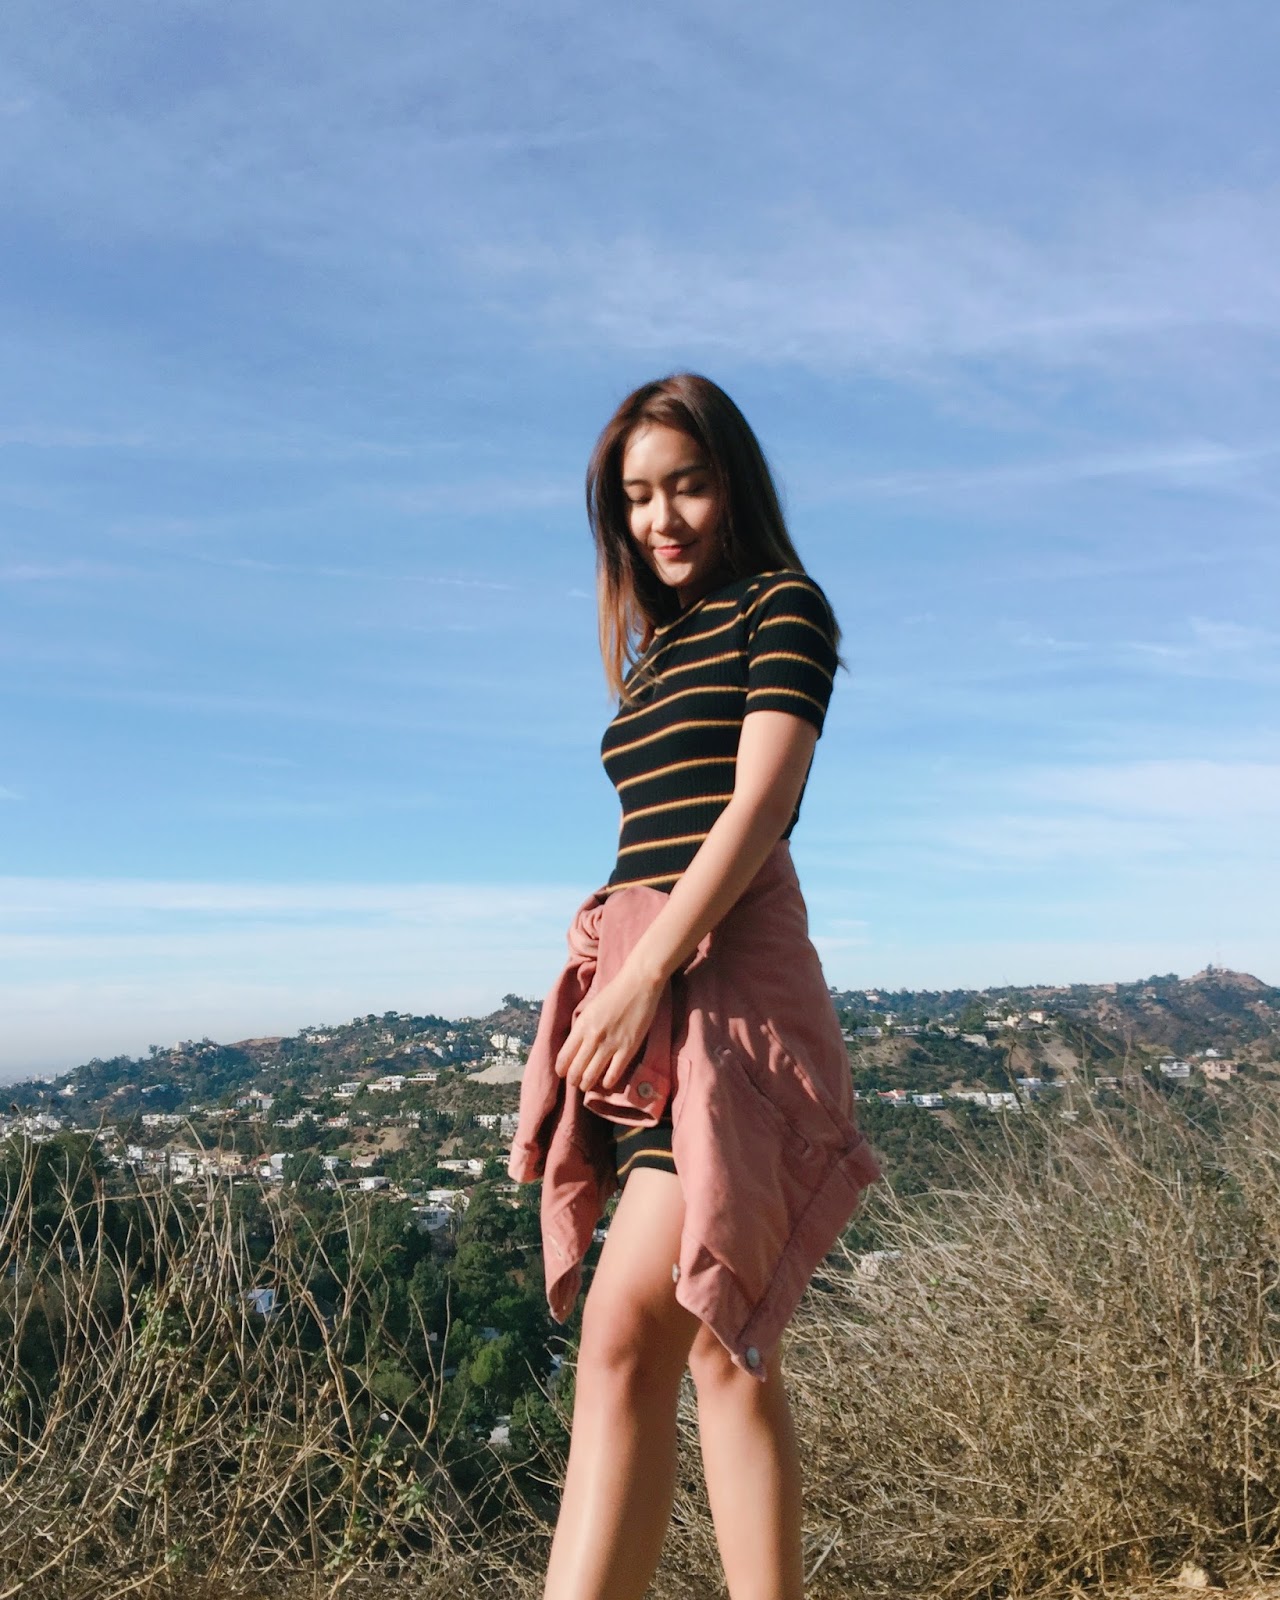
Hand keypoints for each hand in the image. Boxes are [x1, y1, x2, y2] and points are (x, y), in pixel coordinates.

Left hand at [554, 964, 664, 1093]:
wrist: (638, 984)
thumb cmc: (613, 994)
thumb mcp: (589, 1010)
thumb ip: (581, 1030)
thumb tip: (574, 1050)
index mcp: (581, 1026)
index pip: (563, 1058)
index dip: (561, 1070)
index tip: (564, 1073)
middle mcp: (592, 1037)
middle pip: (575, 1071)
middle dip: (573, 1080)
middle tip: (577, 1082)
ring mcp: (610, 1044)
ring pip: (591, 1077)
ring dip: (587, 1084)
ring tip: (588, 1084)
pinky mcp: (628, 1048)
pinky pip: (613, 1074)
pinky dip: (607, 1082)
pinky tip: (606, 1081)